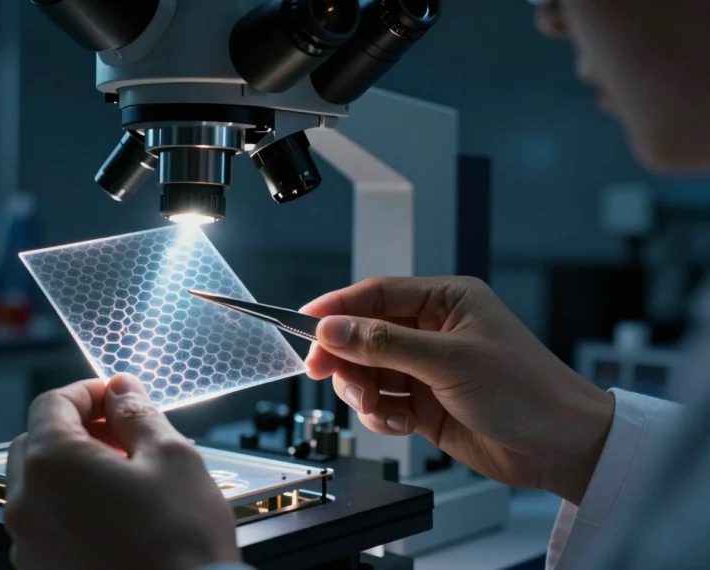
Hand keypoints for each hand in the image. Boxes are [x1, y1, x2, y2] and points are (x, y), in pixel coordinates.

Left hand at [3, 374, 239, 569]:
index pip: (52, 403)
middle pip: (37, 443)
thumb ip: (137, 414)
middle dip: (76, 431)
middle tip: (123, 437)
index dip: (87, 392)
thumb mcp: (172, 457)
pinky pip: (45, 526)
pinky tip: (113, 519)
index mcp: (52, 463)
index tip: (116, 398)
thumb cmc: (180, 543)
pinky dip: (70, 511)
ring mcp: (28, 544)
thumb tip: (120, 391)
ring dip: (72, 472)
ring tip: (123, 482)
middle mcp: (26, 503)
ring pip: (38, 487)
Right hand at [302, 277, 614, 504]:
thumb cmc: (527, 391)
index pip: (376, 294)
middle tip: (324, 374)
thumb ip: (385, 343)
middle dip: (345, 358)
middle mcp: (433, 332)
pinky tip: (401, 424)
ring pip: (367, 372)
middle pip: (363, 336)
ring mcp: (427, 369)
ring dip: (364, 393)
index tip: (305, 324)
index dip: (337, 308)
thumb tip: (333, 329)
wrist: (561, 447)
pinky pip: (382, 403)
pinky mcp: (425, 404)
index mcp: (446, 301)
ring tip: (380, 409)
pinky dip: (382, 415)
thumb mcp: (449, 360)